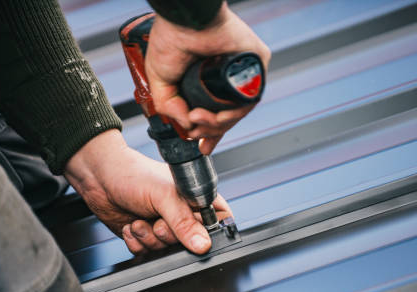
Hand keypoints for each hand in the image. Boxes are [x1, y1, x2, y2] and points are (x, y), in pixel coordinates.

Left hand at [64, 129, 231, 254]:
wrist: (99, 178)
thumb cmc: (133, 174)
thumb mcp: (164, 196)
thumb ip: (183, 222)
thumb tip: (202, 244)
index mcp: (195, 199)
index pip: (218, 223)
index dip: (207, 232)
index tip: (190, 231)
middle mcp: (182, 215)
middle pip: (190, 244)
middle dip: (168, 235)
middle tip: (156, 219)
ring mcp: (163, 226)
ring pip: (166, 250)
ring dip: (148, 238)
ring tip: (139, 220)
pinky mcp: (145, 237)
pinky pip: (147, 253)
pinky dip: (136, 242)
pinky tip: (131, 226)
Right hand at [145, 2, 269, 154]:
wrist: (184, 20)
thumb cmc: (171, 38)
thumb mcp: (160, 81)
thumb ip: (169, 107)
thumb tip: (188, 126)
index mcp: (208, 80)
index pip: (215, 111)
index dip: (210, 132)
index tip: (203, 146)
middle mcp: (227, 76)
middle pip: (227, 116)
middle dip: (210, 131)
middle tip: (194, 130)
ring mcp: (243, 71)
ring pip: (239, 111)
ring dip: (218, 124)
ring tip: (198, 119)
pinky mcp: (256, 64)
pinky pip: (250, 98)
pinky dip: (233, 113)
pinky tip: (215, 115)